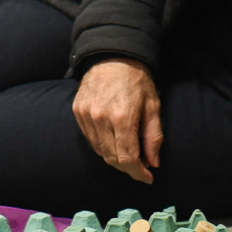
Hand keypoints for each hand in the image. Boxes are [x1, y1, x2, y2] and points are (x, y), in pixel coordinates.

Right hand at [72, 59, 162, 182]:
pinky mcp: (78, 111)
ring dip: (115, 157)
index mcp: (122, 117)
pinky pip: (90, 138)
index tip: (148, 177)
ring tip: (129, 153)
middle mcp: (101, 118)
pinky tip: (114, 140)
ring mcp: (87, 114)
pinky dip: (102, 145)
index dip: (138, 172)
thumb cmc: (137, 79)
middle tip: (141, 167)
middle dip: (128, 168)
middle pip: (112, 158)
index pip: (128, 158)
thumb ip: (153, 136)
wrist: (113, 54)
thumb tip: (153, 163)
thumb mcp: (153, 105)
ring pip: (100, 151)